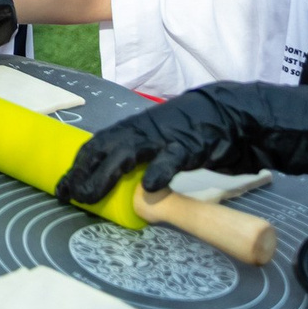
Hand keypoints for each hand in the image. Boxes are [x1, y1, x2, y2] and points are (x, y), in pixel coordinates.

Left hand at [57, 80, 307, 203]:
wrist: (244, 113)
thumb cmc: (204, 132)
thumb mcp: (168, 143)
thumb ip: (147, 157)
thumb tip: (127, 182)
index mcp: (139, 127)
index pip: (99, 144)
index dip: (79, 164)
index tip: (62, 186)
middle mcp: (147, 128)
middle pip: (105, 149)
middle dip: (83, 172)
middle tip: (67, 195)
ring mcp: (169, 134)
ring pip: (129, 153)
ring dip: (107, 175)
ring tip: (90, 194)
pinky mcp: (194, 143)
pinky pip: (174, 158)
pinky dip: (161, 171)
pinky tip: (150, 187)